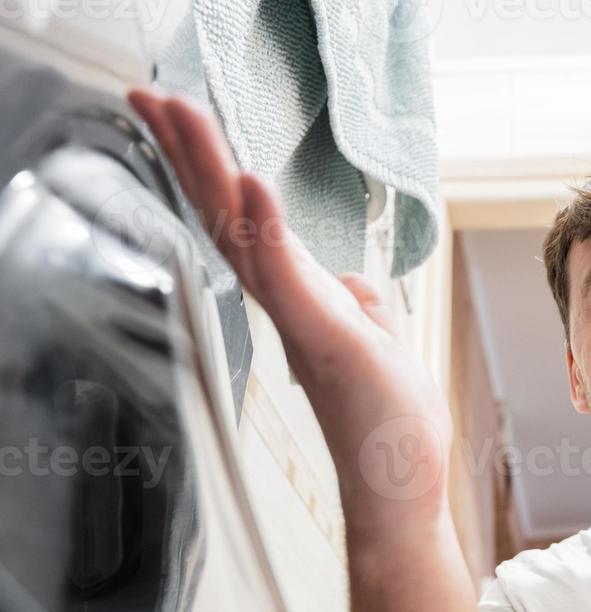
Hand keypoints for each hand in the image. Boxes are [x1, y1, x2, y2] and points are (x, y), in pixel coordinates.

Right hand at [126, 89, 452, 530]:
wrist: (399, 493)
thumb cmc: (391, 430)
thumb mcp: (383, 349)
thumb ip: (365, 310)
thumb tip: (356, 285)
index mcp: (305, 302)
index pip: (250, 223)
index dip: (215, 168)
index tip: (180, 114)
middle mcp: (294, 310)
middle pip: (231, 217)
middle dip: (191, 153)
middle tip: (144, 92)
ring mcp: (307, 325)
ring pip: (247, 237)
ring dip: (214, 171)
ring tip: (179, 112)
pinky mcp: (330, 343)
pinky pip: (291, 281)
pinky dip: (267, 233)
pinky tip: (252, 188)